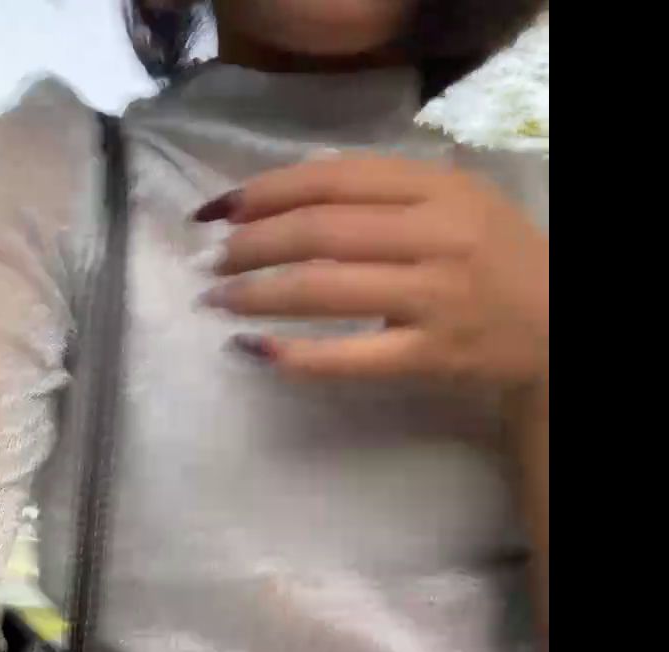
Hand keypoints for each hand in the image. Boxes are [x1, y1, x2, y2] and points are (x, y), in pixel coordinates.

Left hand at [195, 152, 548, 391]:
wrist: (557, 324)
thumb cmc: (493, 256)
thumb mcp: (453, 201)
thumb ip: (383, 191)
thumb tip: (284, 198)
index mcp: (438, 188)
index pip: (332, 178)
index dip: (265, 191)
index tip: (218, 210)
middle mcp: (437, 235)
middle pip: (320, 230)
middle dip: (251, 245)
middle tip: (211, 261)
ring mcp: (435, 297)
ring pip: (325, 288)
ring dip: (257, 294)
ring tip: (218, 299)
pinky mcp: (432, 355)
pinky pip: (351, 357)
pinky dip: (296, 356)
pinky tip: (256, 352)